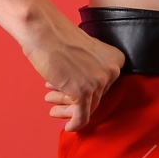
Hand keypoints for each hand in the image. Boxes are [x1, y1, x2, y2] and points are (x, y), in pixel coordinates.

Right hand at [25, 15, 125, 132]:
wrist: (42, 31)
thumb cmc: (58, 38)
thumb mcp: (85, 52)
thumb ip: (91, 68)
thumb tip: (86, 90)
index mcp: (115, 58)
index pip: (103, 85)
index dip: (86, 90)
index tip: (70, 92)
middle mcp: (111, 70)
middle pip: (95, 97)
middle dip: (73, 100)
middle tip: (54, 100)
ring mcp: (98, 81)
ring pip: (87, 108)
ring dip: (67, 109)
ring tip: (51, 103)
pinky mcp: (83, 91)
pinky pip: (82, 117)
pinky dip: (75, 124)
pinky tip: (68, 126)